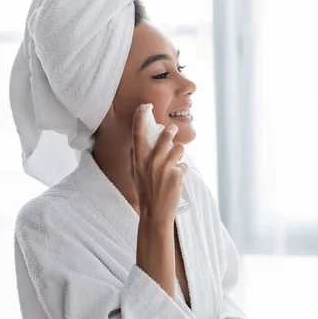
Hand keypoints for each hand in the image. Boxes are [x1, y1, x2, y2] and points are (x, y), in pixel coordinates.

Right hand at [130, 103, 187, 221]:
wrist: (155, 212)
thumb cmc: (144, 193)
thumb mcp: (134, 174)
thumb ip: (135, 159)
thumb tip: (136, 146)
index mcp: (138, 159)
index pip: (138, 133)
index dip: (140, 117)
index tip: (145, 106)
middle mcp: (151, 161)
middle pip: (166, 136)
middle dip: (171, 131)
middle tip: (172, 129)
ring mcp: (165, 167)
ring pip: (178, 149)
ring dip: (178, 154)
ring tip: (174, 162)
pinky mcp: (177, 175)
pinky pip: (183, 165)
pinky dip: (180, 170)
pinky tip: (176, 179)